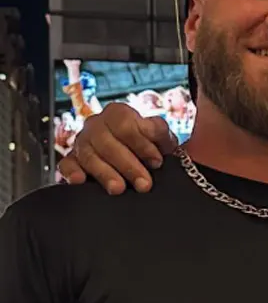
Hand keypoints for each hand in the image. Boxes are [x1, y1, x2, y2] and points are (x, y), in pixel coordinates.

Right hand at [57, 103, 177, 194]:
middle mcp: (96, 124)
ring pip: (89, 156)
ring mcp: (81, 142)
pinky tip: (80, 180)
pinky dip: (72, 172)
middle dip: (128, 165)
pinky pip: (66, 165)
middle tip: (144, 184)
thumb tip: (165, 139)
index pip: (125, 125)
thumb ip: (162, 134)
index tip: (157, 162)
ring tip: (119, 189)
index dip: (142, 144)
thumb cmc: (149, 146)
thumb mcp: (160, 137)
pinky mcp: (71, 160)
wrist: (138, 159)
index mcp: (117, 113)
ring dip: (106, 174)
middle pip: (107, 142)